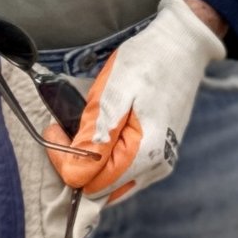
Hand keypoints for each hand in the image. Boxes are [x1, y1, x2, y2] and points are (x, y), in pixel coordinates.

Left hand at [53, 0, 225, 202]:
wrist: (182, 47)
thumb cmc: (148, 61)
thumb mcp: (116, 88)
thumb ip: (98, 131)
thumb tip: (78, 169)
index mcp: (144, 153)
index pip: (90, 182)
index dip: (64, 160)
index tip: (55, 130)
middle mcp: (156, 167)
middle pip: (100, 190)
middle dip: (76, 165)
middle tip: (63, 130)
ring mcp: (161, 164)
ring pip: (112, 185)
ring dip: (91, 165)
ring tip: (82, 130)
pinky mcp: (162, 156)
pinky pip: (125, 174)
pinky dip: (107, 162)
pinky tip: (101, 135)